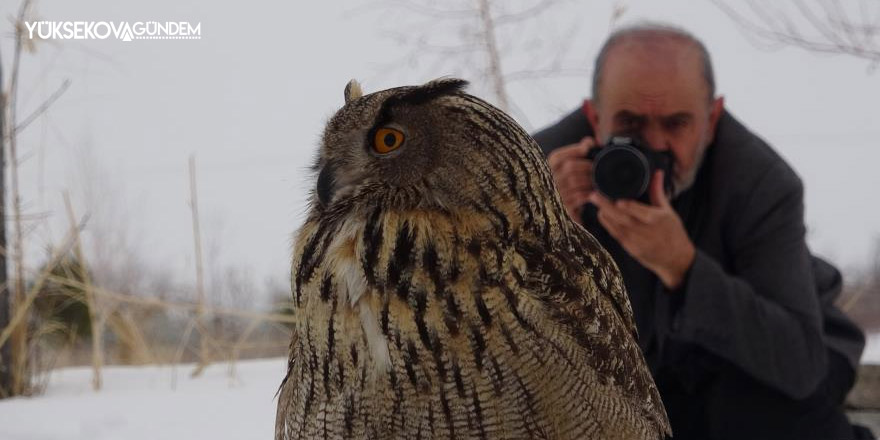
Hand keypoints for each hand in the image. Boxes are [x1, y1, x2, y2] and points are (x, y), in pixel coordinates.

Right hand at [548, 137, 594, 223]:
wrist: (565, 211)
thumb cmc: (570, 184)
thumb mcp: (570, 167)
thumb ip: (578, 151)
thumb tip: (589, 141)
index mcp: (546, 169)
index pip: (557, 157)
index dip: (573, 150)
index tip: (588, 148)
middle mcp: (547, 181)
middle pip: (569, 168)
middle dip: (586, 166)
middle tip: (598, 167)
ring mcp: (554, 195)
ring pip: (575, 182)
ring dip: (590, 180)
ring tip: (598, 179)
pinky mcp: (563, 208)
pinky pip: (579, 197)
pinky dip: (589, 193)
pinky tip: (594, 191)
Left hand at [589, 170, 694, 289]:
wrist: (675, 259)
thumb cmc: (673, 233)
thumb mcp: (668, 211)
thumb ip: (658, 192)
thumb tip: (656, 173)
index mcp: (655, 220)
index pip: (636, 210)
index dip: (624, 204)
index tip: (613, 195)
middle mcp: (644, 231)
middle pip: (621, 217)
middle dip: (605, 206)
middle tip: (593, 195)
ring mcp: (635, 241)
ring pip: (614, 226)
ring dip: (604, 213)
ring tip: (595, 202)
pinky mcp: (629, 248)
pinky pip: (615, 234)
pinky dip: (607, 223)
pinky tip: (602, 214)